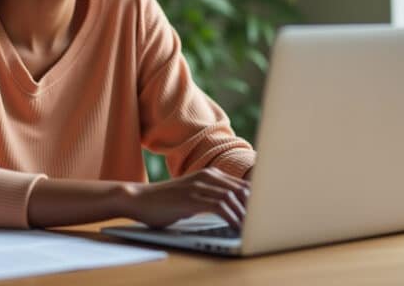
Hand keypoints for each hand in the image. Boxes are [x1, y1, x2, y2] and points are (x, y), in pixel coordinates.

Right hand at [125, 167, 250, 230]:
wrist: (139, 199)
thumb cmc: (164, 200)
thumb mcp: (191, 195)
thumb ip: (209, 198)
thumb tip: (228, 210)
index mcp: (209, 175)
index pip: (240, 185)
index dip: (255, 200)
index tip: (264, 214)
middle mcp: (206, 177)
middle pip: (240, 190)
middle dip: (254, 208)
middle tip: (262, 222)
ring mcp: (198, 186)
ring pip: (232, 198)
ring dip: (244, 214)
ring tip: (252, 228)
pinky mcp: (191, 198)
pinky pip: (218, 206)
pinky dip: (230, 217)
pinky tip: (235, 227)